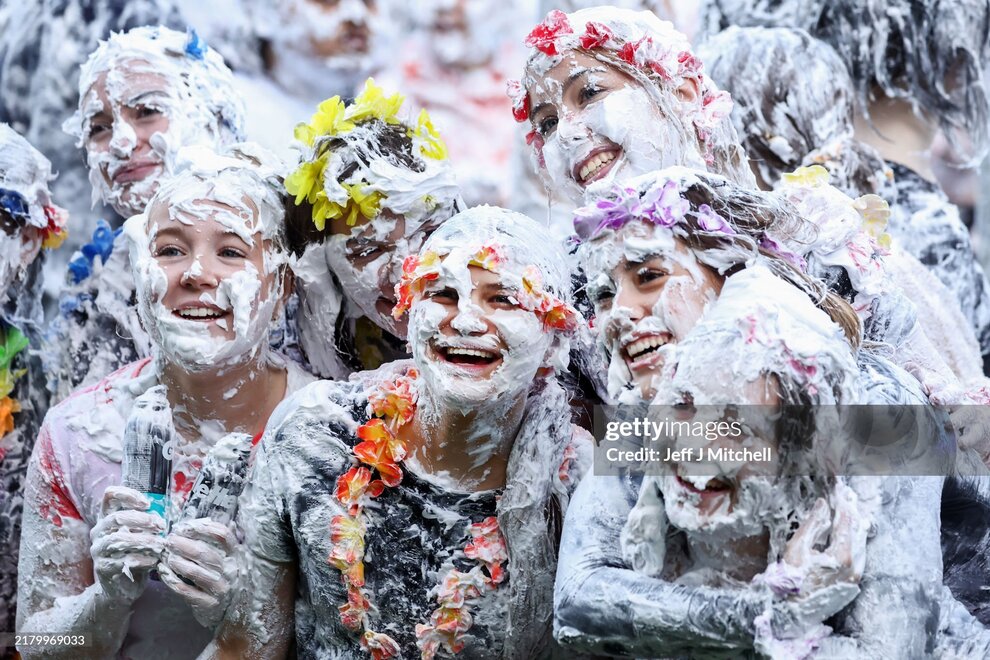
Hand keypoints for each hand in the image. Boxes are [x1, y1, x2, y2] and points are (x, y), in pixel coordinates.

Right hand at [91, 485, 164, 603]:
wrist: (121, 588)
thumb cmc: (134, 555)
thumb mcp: (140, 535)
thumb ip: (147, 522)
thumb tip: (167, 510)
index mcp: (107, 518)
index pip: (110, 496)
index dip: (128, 494)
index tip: (147, 504)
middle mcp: (98, 531)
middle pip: (116, 517)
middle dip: (142, 519)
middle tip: (161, 525)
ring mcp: (98, 550)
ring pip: (119, 538)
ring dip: (144, 539)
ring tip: (161, 543)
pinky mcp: (103, 568)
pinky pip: (123, 559)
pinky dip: (143, 558)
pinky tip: (155, 560)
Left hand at [158, 518, 238, 628]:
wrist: (233, 612)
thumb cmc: (226, 579)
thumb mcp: (231, 560)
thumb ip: (223, 542)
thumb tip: (213, 520)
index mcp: (236, 555)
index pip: (223, 535)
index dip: (203, 528)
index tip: (185, 526)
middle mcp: (230, 571)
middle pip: (206, 553)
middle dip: (184, 545)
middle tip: (169, 540)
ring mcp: (220, 588)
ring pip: (195, 572)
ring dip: (177, 562)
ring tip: (165, 556)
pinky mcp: (208, 604)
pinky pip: (186, 590)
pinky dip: (172, 580)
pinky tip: (163, 572)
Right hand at [768, 481, 866, 636]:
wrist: (793, 613)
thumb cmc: (791, 581)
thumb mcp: (797, 548)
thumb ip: (812, 524)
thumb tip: (823, 505)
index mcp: (841, 555)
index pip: (847, 521)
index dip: (843, 502)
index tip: (840, 489)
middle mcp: (854, 565)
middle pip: (858, 530)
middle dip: (852, 510)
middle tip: (848, 494)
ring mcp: (855, 574)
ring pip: (862, 542)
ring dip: (856, 523)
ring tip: (851, 508)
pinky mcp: (852, 580)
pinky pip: (860, 553)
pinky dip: (856, 538)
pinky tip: (852, 532)